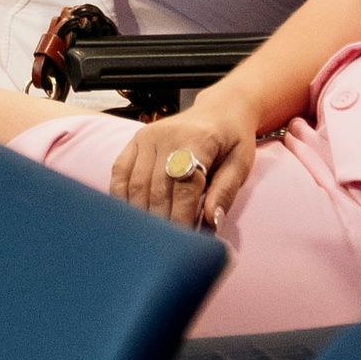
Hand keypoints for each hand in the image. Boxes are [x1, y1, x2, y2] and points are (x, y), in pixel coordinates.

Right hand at [107, 95, 260, 229]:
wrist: (219, 110)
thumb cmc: (232, 140)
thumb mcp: (241, 163)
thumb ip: (225, 192)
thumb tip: (211, 223)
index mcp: (198, 138)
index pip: (185, 187)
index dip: (183, 218)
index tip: (184, 244)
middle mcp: (167, 134)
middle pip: (157, 189)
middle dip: (161, 222)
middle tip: (164, 249)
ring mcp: (147, 136)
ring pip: (136, 185)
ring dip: (141, 215)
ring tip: (149, 239)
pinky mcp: (135, 140)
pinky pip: (120, 173)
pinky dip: (122, 198)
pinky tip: (130, 217)